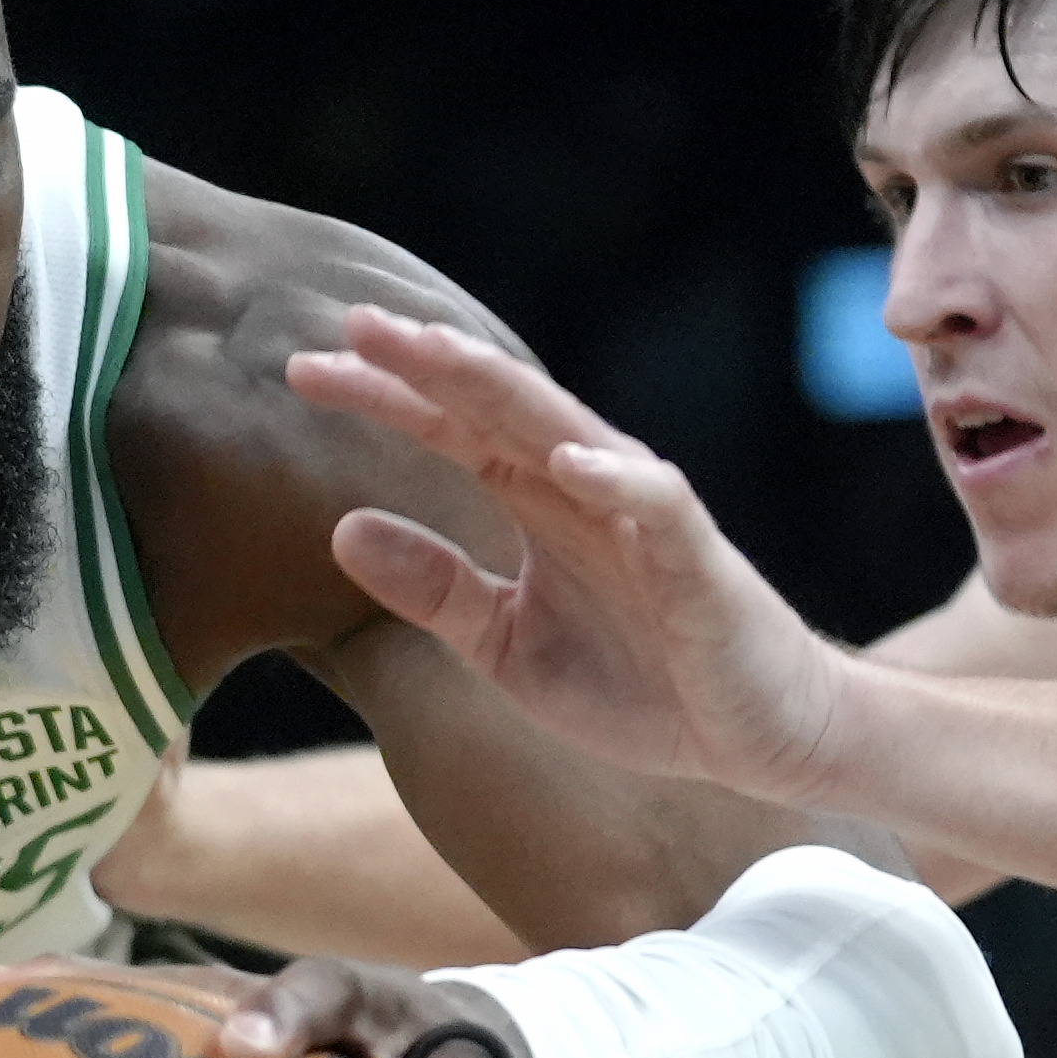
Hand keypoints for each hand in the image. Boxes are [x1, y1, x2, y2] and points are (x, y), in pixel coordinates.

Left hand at [287, 306, 846, 804]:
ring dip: (506, 390)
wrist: (755, 736)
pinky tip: (566, 461)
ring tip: (440, 355)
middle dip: (428, 364)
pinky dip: (614, 480)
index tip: (301, 371)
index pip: (449, 429)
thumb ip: (435, 588)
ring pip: (568, 432)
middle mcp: (586, 489)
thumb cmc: (640, 683)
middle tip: (353, 321)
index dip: (381, 397)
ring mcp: (644, 516)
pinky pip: (657, 506)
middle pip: (497, 408)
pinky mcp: (697, 559)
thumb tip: (339, 529)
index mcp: (537, 503)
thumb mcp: (507, 645)